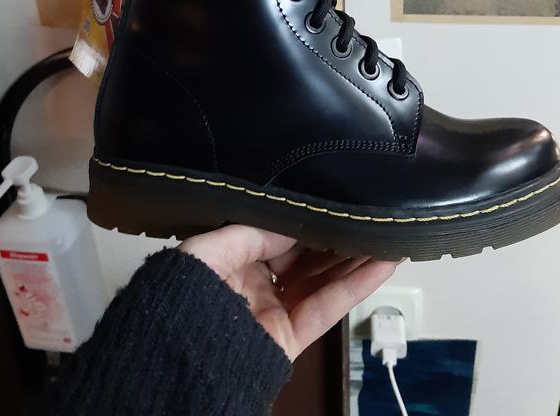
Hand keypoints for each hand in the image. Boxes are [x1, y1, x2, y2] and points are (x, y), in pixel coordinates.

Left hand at [180, 225, 398, 360]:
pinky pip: (329, 308)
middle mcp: (256, 287)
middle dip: (336, 240)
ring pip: (324, 282)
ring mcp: (276, 312)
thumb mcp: (210, 247)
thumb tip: (290, 226)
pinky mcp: (292, 338)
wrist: (176, 353)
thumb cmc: (181, 297)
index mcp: (233, 263)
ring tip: (384, 235)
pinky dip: (357, 287)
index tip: (331, 207)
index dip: (306, 224)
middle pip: (307, 259)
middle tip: (365, 218)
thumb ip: (253, 232)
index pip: (279, 238)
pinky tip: (380, 264)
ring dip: (356, 260)